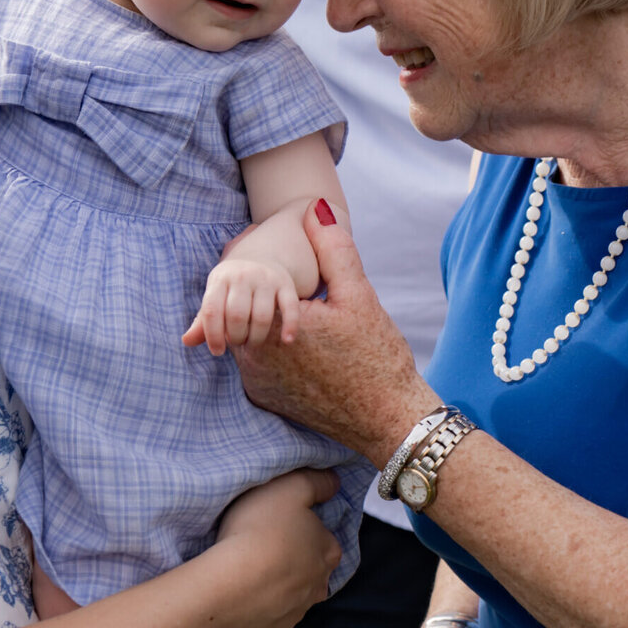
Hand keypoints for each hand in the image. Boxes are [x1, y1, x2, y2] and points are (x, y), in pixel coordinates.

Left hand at [182, 258, 300, 354]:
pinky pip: (290, 309)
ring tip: (252, 342)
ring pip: (261, 317)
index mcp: (220, 279)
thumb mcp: (215, 296)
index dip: (213, 336)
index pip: (212, 311)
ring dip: (256, 338)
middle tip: (237, 341)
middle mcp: (243, 276)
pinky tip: (287, 341)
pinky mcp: (286, 285)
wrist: (263, 257)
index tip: (217, 351)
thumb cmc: (233, 287)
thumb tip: (186, 341)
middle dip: (236, 337)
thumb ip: (202, 320)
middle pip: (237, 316)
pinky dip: (290, 327)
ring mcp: (266, 279)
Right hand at [206, 469, 341, 627]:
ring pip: (293, 595)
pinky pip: (271, 617)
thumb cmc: (259, 531)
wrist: (226, 588)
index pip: (324, 538)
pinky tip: (243, 595)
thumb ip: (317, 481)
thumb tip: (334, 483)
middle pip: (310, 569)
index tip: (281, 525)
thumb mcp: (290, 487)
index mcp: (327, 551)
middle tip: (264, 547)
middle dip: (294, 560)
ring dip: (278, 585)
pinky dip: (261, 607)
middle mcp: (319, 586)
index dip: (304, 529)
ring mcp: (297, 613)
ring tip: (250, 572)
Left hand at [234, 200, 426, 459]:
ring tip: (300, 315)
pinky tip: (300, 346)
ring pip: (246, 337)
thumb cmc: (377, 358)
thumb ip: (332, 248)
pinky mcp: (266, 399)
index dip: (255, 266)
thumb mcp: (359, 295)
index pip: (239, 282)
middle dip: (257, 295)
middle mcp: (253, 357)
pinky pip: (255, 363)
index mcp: (270, 325)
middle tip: (293, 289)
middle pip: (240, 310)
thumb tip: (314, 208)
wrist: (388, 419)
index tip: (269, 255)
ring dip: (262, 322)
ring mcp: (257, 382)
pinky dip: (268, 350)